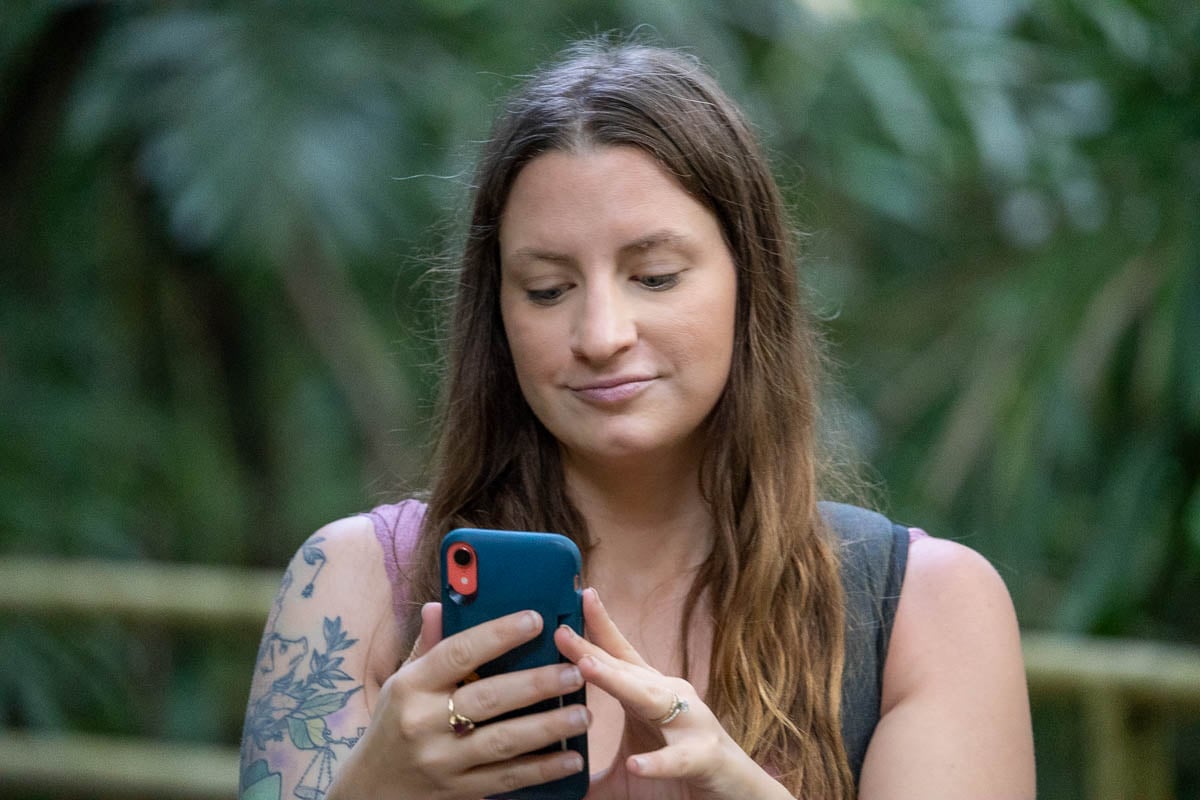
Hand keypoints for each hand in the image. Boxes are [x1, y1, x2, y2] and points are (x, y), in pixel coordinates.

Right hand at [329, 602, 589, 799]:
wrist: (371, 789)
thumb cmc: (395, 722)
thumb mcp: (402, 681)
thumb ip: (428, 645)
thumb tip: (440, 603)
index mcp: (411, 685)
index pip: (458, 652)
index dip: (499, 634)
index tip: (536, 619)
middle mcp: (423, 722)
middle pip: (488, 697)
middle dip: (536, 683)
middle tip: (574, 672)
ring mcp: (442, 761)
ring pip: (503, 741)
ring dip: (548, 727)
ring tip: (583, 713)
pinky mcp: (458, 791)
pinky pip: (506, 778)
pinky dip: (542, 770)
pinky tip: (571, 758)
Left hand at [554, 590, 790, 799]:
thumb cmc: (679, 779)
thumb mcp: (629, 767)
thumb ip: (590, 769)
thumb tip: (551, 773)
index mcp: (650, 695)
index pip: (622, 654)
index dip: (600, 626)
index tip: (579, 595)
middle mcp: (671, 700)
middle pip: (626, 669)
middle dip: (593, 649)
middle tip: (561, 632)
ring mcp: (690, 725)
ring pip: (651, 699)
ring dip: (619, 682)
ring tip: (587, 668)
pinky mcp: (705, 758)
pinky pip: (679, 758)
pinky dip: (658, 762)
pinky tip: (636, 763)